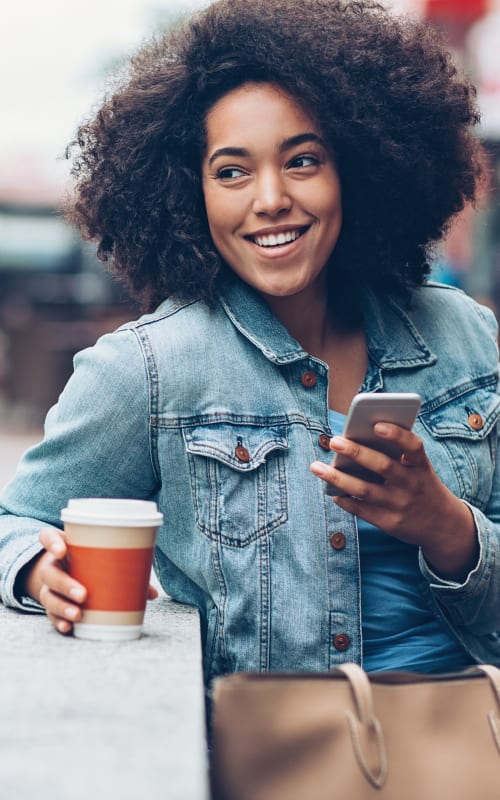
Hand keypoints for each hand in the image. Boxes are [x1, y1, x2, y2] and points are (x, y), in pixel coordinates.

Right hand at [22, 528, 157, 634]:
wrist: (66, 574)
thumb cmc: (90, 562)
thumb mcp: (102, 559)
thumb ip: (126, 570)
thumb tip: (153, 593)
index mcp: (64, 546)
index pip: (48, 537)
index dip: (52, 542)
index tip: (62, 550)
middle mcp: (52, 565)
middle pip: (50, 572)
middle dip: (65, 584)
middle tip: (83, 594)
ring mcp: (49, 586)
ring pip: (48, 595)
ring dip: (62, 606)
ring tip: (78, 614)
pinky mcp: (51, 604)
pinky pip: (50, 614)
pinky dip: (59, 621)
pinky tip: (69, 627)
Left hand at [310, 422, 477, 580]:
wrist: (444, 525)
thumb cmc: (421, 485)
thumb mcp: (419, 469)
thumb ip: (397, 455)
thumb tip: (356, 441)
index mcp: (421, 466)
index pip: (413, 446)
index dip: (397, 434)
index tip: (377, 424)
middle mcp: (412, 484)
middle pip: (382, 466)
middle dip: (356, 452)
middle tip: (334, 441)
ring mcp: (400, 505)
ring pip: (364, 489)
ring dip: (337, 477)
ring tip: (316, 467)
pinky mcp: (389, 523)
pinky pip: (361, 510)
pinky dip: (344, 499)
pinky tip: (332, 491)